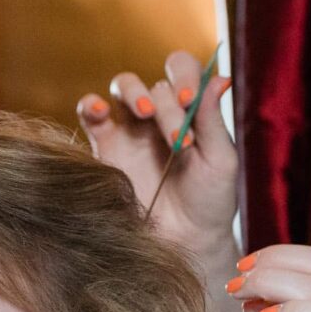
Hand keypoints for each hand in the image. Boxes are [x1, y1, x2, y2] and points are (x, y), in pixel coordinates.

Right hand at [77, 51, 237, 255]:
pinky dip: (90, 105)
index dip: (185, 76)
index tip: (191, 101)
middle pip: (153, 82)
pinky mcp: (104, 148)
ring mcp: (129, 129)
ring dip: (132, 92)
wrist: (184, 240)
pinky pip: (90, 114)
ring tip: (145, 113)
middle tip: (176, 132)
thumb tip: (219, 77)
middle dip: (165, 100)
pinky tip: (98, 111)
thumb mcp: (220, 161)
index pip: (183, 71)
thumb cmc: (209, 201)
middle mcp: (158, 115)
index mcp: (188, 110)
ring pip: (121, 87)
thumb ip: (213, 121)